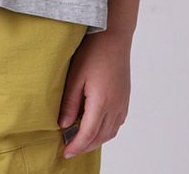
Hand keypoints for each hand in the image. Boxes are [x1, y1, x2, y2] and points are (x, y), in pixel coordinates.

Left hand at [57, 31, 131, 159]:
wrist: (114, 35)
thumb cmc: (93, 51)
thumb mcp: (75, 76)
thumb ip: (69, 102)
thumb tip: (63, 125)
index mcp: (102, 102)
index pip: (88, 134)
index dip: (75, 146)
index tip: (64, 152)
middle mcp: (115, 106)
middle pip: (100, 137)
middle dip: (85, 146)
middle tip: (70, 149)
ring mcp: (123, 102)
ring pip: (110, 132)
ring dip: (95, 140)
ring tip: (80, 140)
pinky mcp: (125, 98)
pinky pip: (116, 123)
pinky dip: (105, 131)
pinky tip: (95, 126)